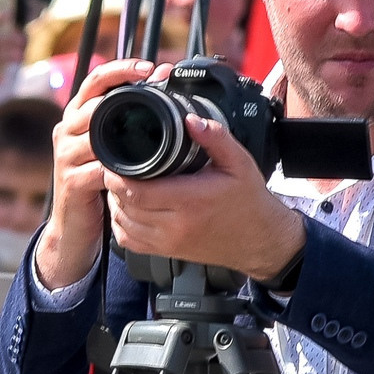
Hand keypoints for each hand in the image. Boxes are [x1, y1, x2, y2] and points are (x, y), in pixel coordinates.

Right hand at [39, 58, 156, 290]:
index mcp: (77, 117)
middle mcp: (66, 130)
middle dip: (127, 91)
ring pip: (96, 132)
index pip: (95, 81)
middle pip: (94, 101)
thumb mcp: (111, 148)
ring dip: (127, 128)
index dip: (120, 69)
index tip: (149, 67)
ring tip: (157, 126)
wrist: (75, 228)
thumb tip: (159, 87)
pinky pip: (99, 169)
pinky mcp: (71, 181)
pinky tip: (143, 167)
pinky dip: (122, 169)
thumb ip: (125, 122)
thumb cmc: (99, 183)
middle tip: (159, 88)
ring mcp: (66, 156)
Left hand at [104, 114, 305, 280]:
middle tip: (115, 167)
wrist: (260, 239)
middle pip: (126, 205)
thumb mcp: (238, 162)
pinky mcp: (167, 253)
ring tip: (121, 183)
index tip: (116, 159)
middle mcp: (176, 225)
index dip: (117, 175)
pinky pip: (130, 242)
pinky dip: (121, 224)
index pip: (137, 190)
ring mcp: (170, 242)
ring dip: (116, 202)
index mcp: (191, 200)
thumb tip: (190, 120)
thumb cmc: (249, 201)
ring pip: (124, 223)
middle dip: (114, 184)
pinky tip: (128, 208)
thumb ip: (215, 138)